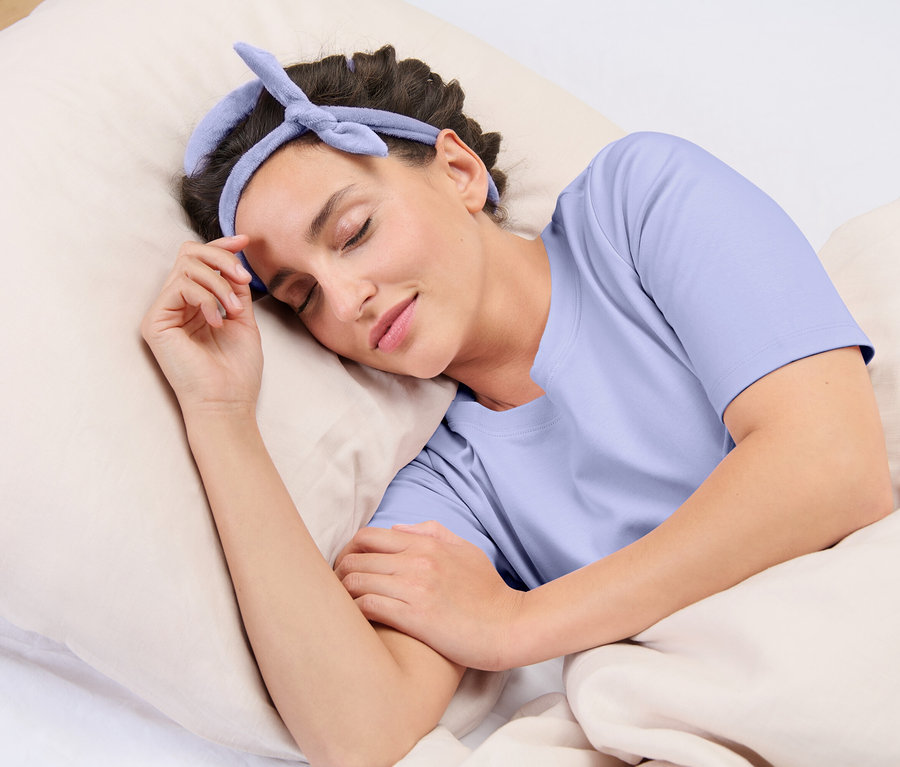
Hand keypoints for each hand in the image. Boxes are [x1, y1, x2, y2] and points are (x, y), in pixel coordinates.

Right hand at [141, 236, 261, 416]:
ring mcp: (163, 313)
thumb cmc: (236, 371)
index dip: (222, 246)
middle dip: (221, 258)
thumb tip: (235, 258)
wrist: (227, 403)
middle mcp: (175, 306)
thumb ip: (235, 289)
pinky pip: (180, 286)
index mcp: (194, 305)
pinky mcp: (155, 322)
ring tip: (234, 309)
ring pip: (186, 267)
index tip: (246, 241)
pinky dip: (205, 297)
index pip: (200, 261)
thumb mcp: (243, 319)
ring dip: (218, 283)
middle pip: (188, 254)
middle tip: (243, 278)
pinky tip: (217, 320)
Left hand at [335, 521, 523, 670]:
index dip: (349, 551)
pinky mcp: (414, 616)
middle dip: (339, 573)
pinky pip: (367, 606)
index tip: (345, 568)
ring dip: (343, 594)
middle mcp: (417, 561)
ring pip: (356, 581)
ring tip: (341, 608)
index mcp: (427, 544)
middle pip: (355, 558)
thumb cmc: (489, 593)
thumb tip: (399, 529)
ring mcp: (415, 588)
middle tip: (336, 590)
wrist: (509, 626)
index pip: (368, 537)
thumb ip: (433, 533)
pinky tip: (357, 621)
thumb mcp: (466, 550)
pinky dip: (354, 611)